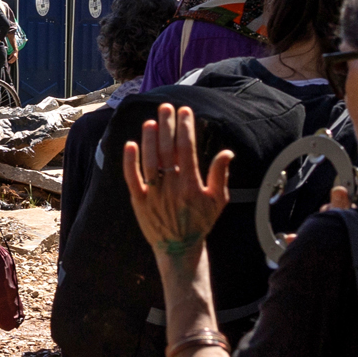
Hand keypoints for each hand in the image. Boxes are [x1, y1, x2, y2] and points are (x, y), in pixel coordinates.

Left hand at [123, 103, 232, 263]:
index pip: (187, 149)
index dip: (185, 128)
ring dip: (149, 139)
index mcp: (191, 183)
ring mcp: (154, 193)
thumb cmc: (200, 223)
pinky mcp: (139, 200)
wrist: (178, 249)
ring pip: (149, 160)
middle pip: (167, 149)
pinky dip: (130, 161)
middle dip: (167, 126)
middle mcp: (172, 186)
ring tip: (151, 122)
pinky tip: (130, 144)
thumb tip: (227, 152)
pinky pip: (132, 178)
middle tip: (166, 107)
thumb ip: (220, 175)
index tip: (185, 111)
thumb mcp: (218, 200)